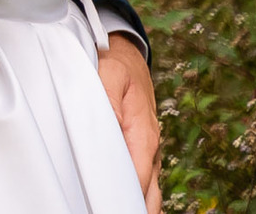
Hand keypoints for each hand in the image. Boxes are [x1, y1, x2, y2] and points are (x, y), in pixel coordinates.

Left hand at [99, 35, 160, 212]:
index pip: (138, 180)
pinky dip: (137, 196)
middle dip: (130, 205)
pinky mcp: (141, 153)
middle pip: (147, 194)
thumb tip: (114, 126)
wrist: (128, 57)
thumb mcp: (110, 73)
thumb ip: (109, 99)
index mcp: (144, 136)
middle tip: (105, 208)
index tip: (105, 203)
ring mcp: (148, 154)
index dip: (122, 197)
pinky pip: (142, 182)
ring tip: (113, 207)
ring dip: (135, 203)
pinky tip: (122, 203)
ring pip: (148, 192)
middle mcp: (150, 151)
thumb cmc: (117, 66)